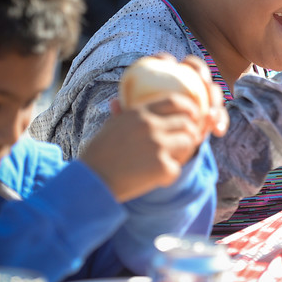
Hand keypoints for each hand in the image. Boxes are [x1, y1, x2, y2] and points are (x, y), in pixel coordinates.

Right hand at [80, 57, 226, 201]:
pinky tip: (156, 177)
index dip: (189, 108)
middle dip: (189, 133)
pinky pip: (178, 167)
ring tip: (170, 160)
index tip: (191, 116)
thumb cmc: (99, 154)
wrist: (90, 181)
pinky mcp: (162, 167)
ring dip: (184, 152)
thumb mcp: (111, 126)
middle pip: (187, 123)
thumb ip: (123, 113)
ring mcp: (158, 146)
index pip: (176, 101)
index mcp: (140, 112)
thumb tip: (118, 101)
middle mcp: (151, 125)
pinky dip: (169, 174)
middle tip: (184, 143)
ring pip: (188, 142)